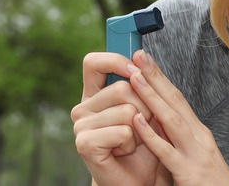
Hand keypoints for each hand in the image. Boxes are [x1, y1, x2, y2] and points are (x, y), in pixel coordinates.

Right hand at [71, 52, 171, 185]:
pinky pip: (122, 131)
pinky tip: (126, 150)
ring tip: (133, 139)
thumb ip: (142, 82)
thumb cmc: (144, 144)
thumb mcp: (146, 107)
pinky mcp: (84, 143)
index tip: (135, 69)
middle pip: (123, 87)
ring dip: (141, 128)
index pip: (93, 62)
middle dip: (145, 106)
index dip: (115, 60)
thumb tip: (141, 55)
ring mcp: (81, 125)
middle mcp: (84, 107)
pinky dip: (132, 142)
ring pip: (126, 110)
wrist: (139, 178)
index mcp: (95, 94)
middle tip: (142, 124)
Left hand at [129, 50, 228, 185]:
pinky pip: (167, 152)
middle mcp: (199, 137)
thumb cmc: (210, 184)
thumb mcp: (194, 155)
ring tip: (134, 78)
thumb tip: (154, 120)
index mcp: (199, 132)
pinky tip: (136, 121)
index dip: (161, 78)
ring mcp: (196, 153)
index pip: (178, 99)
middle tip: (138, 55)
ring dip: (152, 97)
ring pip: (172, 119)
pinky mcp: (189, 172)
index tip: (145, 60)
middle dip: (156, 76)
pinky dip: (151, 135)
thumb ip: (177, 139)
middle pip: (176, 100)